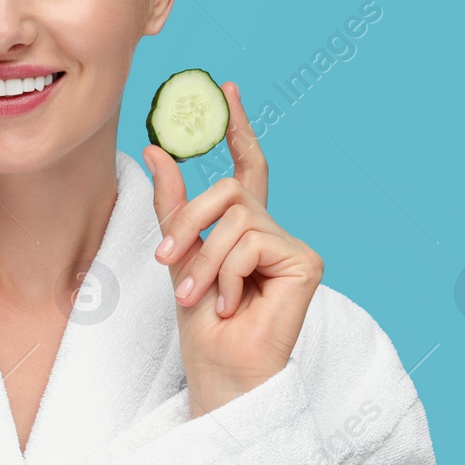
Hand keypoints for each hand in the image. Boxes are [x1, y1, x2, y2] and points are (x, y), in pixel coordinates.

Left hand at [144, 81, 323, 416]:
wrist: (221, 375)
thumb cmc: (203, 331)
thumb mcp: (178, 259)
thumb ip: (173, 207)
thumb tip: (157, 149)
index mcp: (247, 230)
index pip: (248, 168)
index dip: (239, 128)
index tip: (226, 89)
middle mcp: (273, 232)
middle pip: (229, 190)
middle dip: (189, 223)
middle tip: (167, 261)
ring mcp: (292, 246)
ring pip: (237, 216)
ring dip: (204, 260)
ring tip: (199, 297)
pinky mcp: (306, 262)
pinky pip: (253, 241)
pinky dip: (227, 273)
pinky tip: (231, 304)